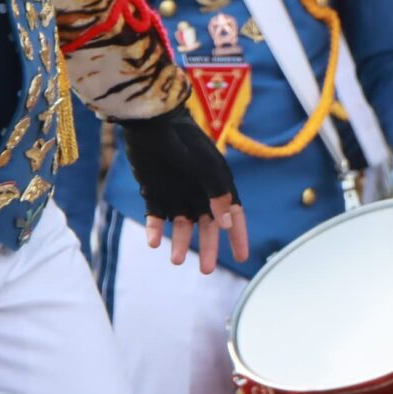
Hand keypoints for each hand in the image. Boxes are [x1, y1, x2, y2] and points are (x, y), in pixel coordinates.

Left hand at [124, 106, 249, 272]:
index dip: (238, 235)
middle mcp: (199, 192)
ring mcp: (176, 193)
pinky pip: (156, 218)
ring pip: (181, 226)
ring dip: (180, 243)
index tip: (241, 257)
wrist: (151, 123)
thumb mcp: (206, 166)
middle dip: (207, 249)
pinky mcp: (154, 193)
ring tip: (175, 260)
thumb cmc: (185, 141)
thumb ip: (218, 193)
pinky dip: (156, 231)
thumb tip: (228, 222)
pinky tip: (154, 242)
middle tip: (205, 270)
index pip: (233, 215)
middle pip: (207, 227)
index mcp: (217, 184)